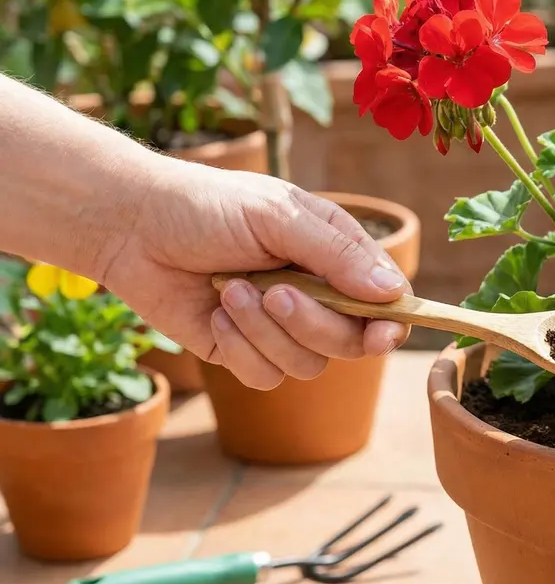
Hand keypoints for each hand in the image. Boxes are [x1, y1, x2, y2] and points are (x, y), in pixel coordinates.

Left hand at [99, 159, 411, 389]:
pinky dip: (240, 348)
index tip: (381, 331)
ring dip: (267, 331)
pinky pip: (264, 376)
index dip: (390, 322)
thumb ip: (337, 255)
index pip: (385, 301)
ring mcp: (280, 328)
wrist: (132, 225)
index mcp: (336, 257)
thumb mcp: (279, 217)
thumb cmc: (209, 206)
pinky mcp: (242, 352)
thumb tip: (393, 293)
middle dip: (314, 323)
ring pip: (307, 364)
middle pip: (350, 342)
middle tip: (277, 292)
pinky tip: (216, 314)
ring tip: (231, 290)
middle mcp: (317, 296)